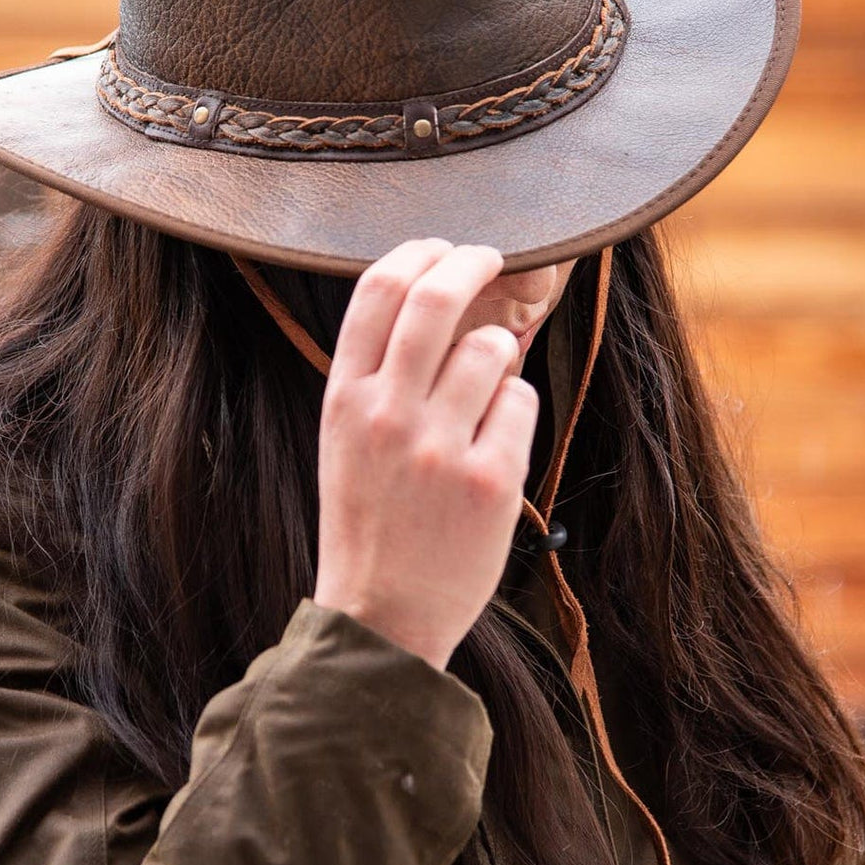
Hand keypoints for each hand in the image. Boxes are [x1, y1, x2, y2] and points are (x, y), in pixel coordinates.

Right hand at [312, 239, 539, 669]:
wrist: (382, 617)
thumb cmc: (368, 520)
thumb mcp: (345, 440)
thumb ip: (377, 375)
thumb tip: (434, 297)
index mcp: (344, 399)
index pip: (377, 291)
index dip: (417, 252)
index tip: (442, 246)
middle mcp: (386, 415)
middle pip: (437, 297)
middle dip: (473, 261)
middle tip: (492, 256)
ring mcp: (439, 448)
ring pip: (492, 348)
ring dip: (499, 354)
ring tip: (486, 391)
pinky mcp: (490, 480)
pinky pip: (520, 402)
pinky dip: (514, 410)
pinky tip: (493, 444)